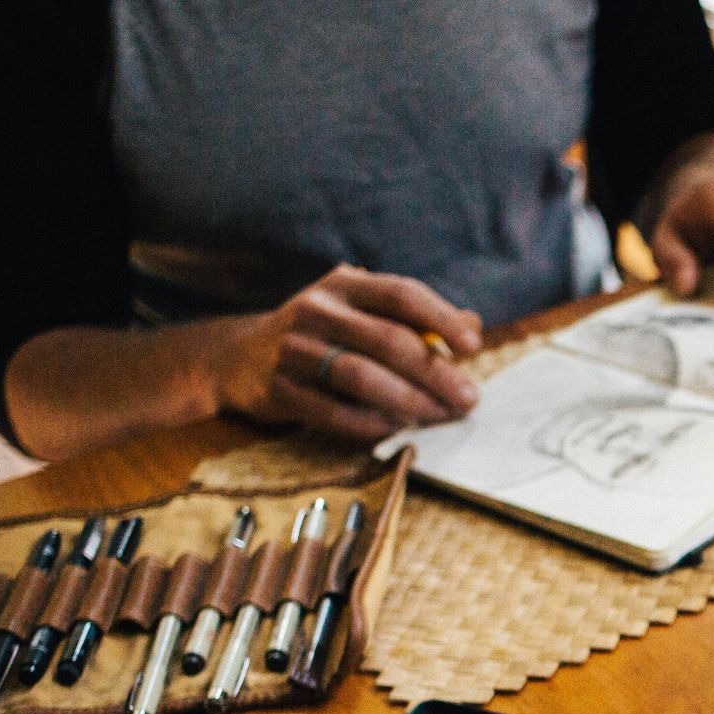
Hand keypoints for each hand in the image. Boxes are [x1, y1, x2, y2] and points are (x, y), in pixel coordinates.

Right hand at [213, 265, 484, 441]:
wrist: (240, 357)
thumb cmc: (327, 334)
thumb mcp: (365, 312)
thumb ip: (416, 319)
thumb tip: (472, 325)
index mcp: (345, 284)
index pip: (402, 294)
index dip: (442, 318)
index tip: (473, 347)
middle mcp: (316, 309)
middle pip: (387, 340)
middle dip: (435, 373)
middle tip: (468, 399)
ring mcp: (292, 348)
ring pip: (360, 377)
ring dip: (408, 401)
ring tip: (439, 416)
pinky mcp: (277, 388)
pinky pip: (332, 412)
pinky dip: (370, 424)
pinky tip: (397, 430)